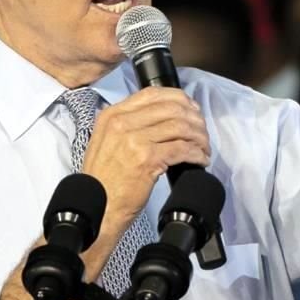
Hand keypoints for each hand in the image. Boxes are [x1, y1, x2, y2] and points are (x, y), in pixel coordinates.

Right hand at [81, 87, 209, 226]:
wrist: (96, 206)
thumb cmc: (103, 179)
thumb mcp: (106, 141)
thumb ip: (127, 124)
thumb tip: (161, 117)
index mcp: (113, 115)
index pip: (153, 93)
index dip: (179, 99)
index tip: (191, 110)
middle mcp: (122, 122)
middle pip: (171, 107)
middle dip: (194, 119)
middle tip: (202, 132)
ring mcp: (134, 139)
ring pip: (180, 126)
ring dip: (199, 137)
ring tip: (203, 148)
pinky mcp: (147, 158)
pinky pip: (182, 148)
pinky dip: (197, 154)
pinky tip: (200, 160)